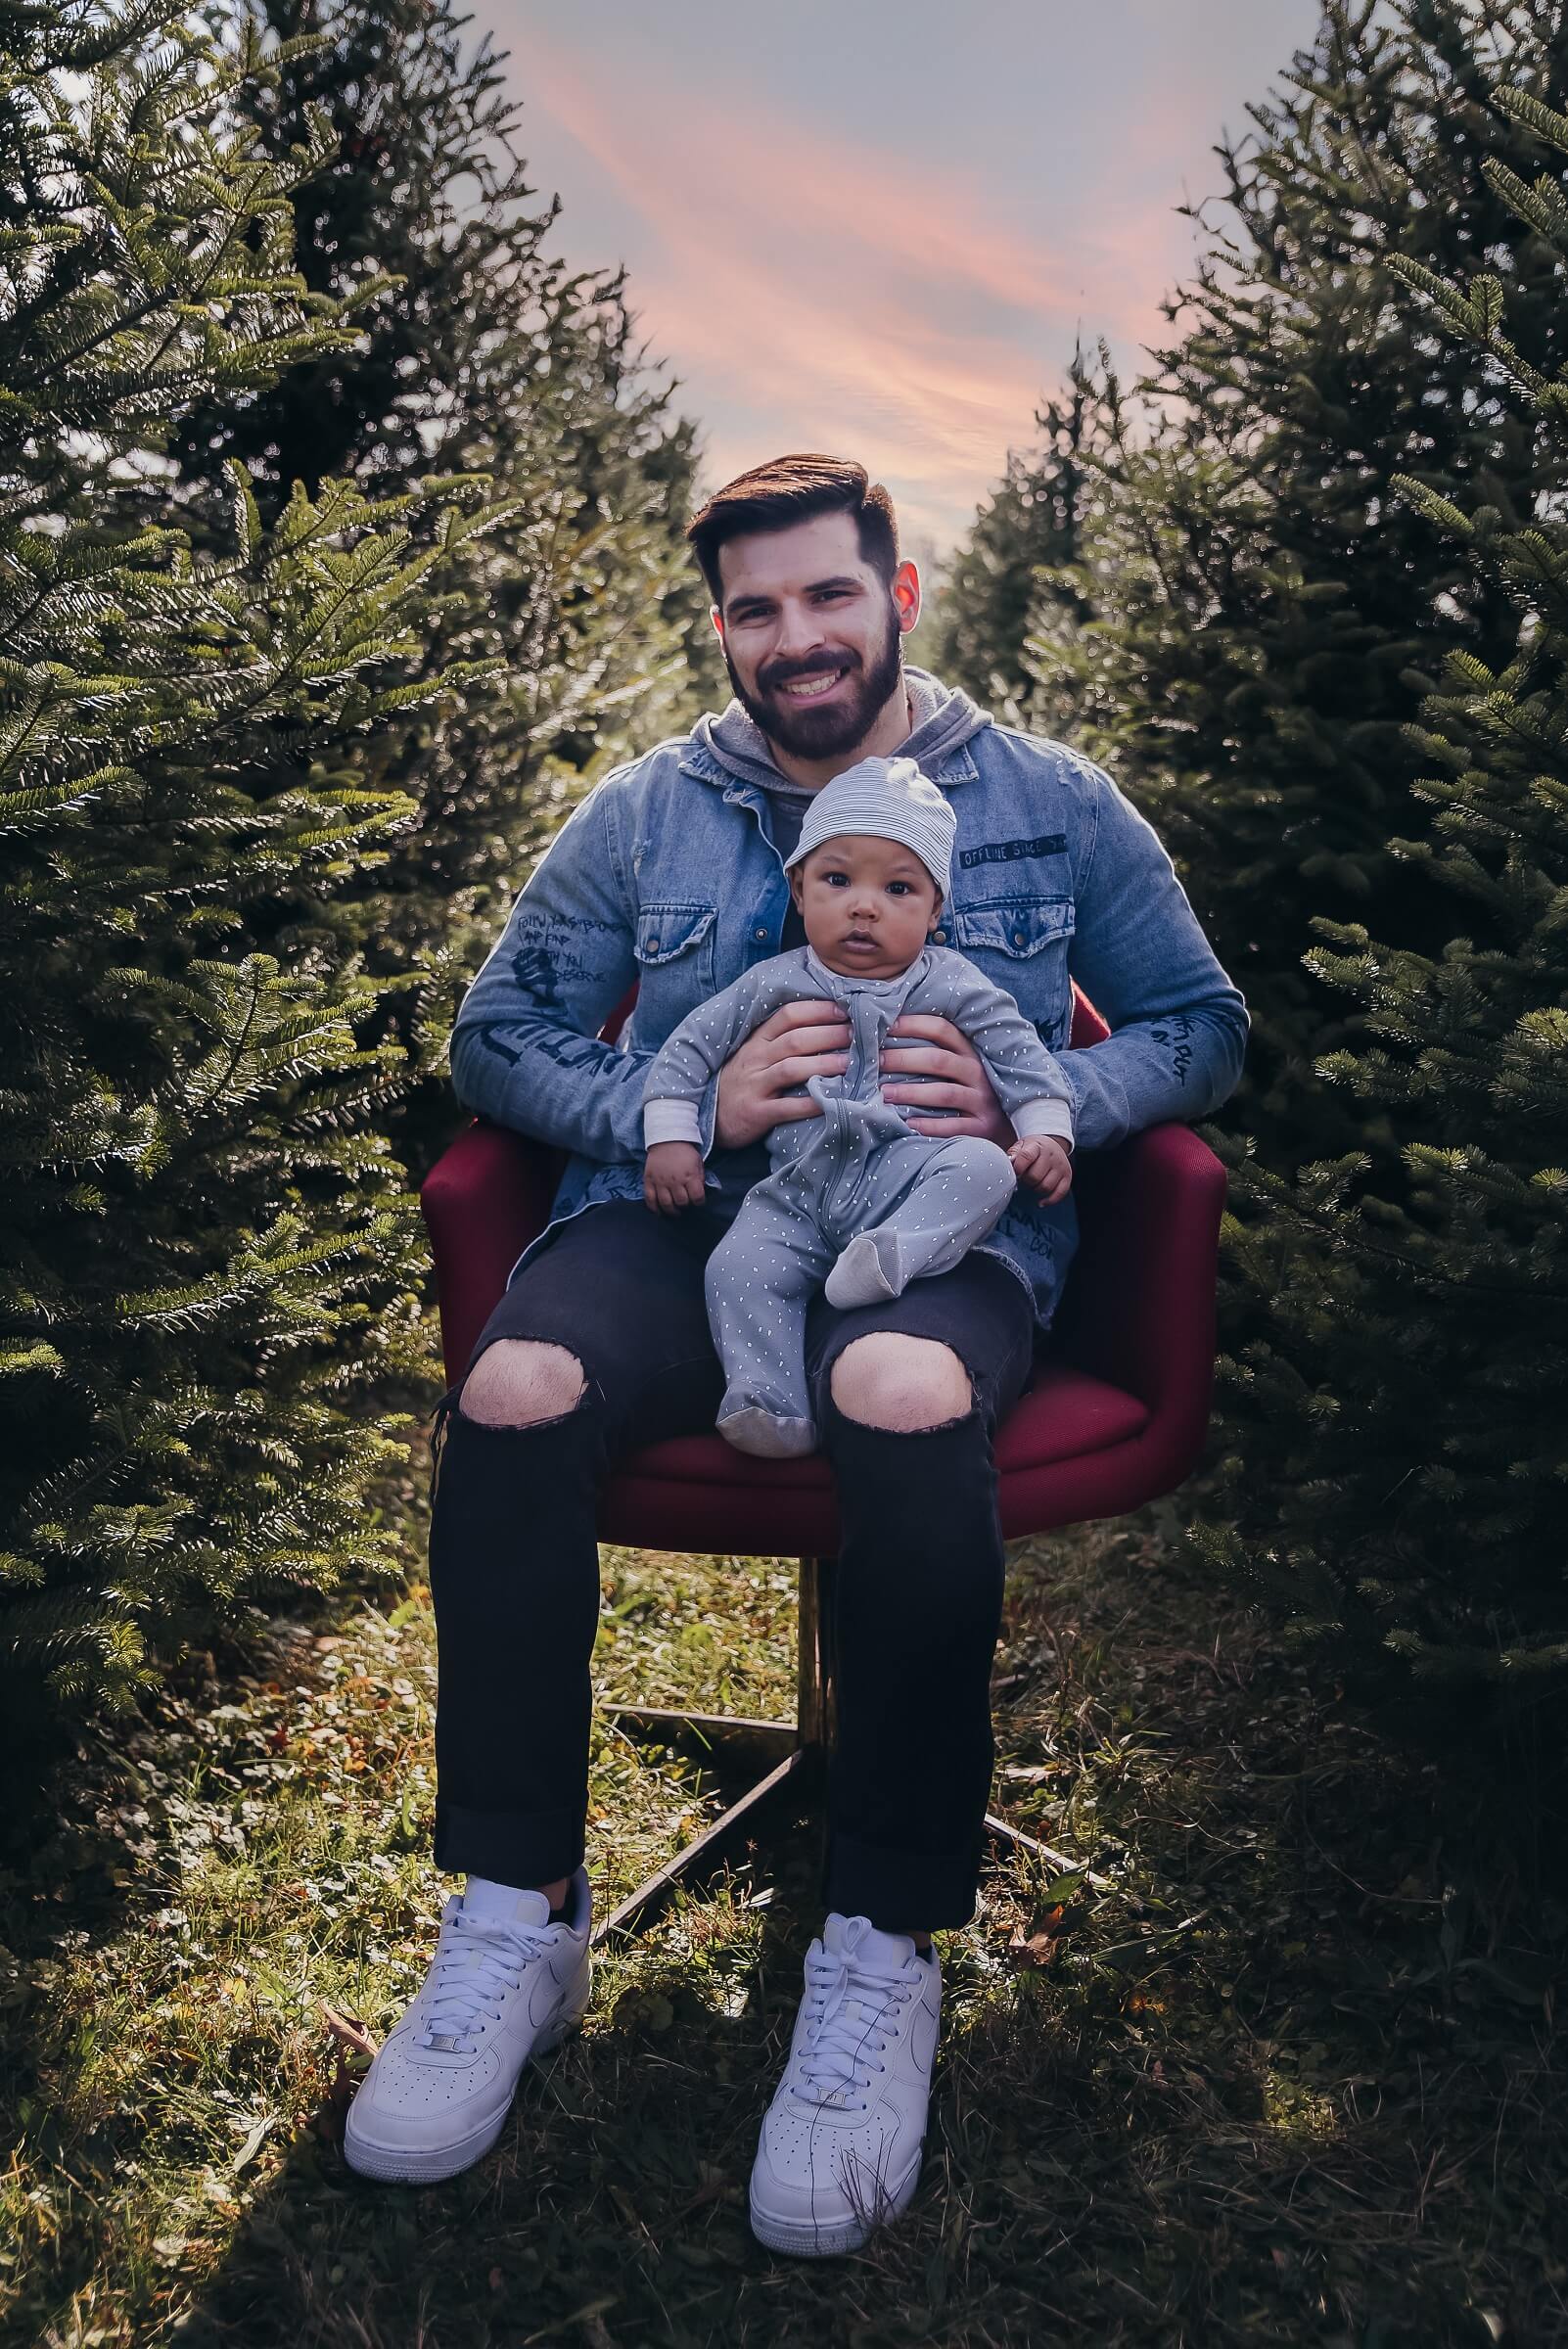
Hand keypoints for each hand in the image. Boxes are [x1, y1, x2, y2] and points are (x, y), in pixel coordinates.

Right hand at [643, 1140, 706, 1213]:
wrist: (667, 1139)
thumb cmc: (685, 1151)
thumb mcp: (698, 1163)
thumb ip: (699, 1179)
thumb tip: (699, 1193)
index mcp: (690, 1175)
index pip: (697, 1198)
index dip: (699, 1202)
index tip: (698, 1201)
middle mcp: (675, 1180)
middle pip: (682, 1202)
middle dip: (686, 1206)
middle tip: (685, 1204)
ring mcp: (660, 1181)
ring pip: (666, 1204)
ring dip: (672, 1211)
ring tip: (675, 1211)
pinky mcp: (649, 1181)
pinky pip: (650, 1199)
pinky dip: (654, 1208)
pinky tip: (659, 1212)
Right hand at [715, 999, 850, 1149]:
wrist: (710, 1117)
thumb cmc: (741, 1082)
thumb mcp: (754, 1054)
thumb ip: (781, 1039)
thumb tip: (825, 1024)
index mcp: (757, 1040)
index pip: (788, 1016)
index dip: (819, 1010)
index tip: (846, 1009)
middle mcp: (755, 1058)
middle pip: (796, 1039)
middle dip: (830, 1034)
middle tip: (859, 1034)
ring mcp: (754, 1085)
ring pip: (792, 1068)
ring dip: (825, 1064)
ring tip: (852, 1063)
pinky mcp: (756, 1113)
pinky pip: (787, 1107)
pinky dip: (811, 1103)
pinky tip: (832, 1100)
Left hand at [879, 1013, 1013, 1141]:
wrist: (1007, 1130)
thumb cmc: (970, 1094)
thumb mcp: (961, 1069)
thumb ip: (934, 1053)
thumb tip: (888, 1035)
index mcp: (970, 1053)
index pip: (942, 1030)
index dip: (913, 1025)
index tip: (885, 1026)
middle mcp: (978, 1073)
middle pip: (938, 1060)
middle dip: (903, 1058)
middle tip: (875, 1061)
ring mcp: (982, 1101)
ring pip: (944, 1093)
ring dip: (911, 1092)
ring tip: (884, 1094)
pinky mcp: (982, 1129)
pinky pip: (953, 1126)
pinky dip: (929, 1125)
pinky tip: (907, 1124)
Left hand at [1008, 1135, 1072, 1201]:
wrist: (1052, 1146)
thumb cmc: (1034, 1149)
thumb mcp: (1021, 1146)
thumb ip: (1013, 1154)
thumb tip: (1008, 1163)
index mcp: (1037, 1146)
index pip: (1026, 1156)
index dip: (1018, 1167)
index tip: (1014, 1173)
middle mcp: (1051, 1156)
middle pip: (1035, 1176)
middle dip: (1025, 1181)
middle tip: (1023, 1178)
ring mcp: (1060, 1167)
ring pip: (1045, 1187)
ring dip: (1035, 1189)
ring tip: (1032, 1183)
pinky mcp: (1067, 1177)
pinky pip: (1059, 1193)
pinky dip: (1049, 1200)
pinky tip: (1041, 1201)